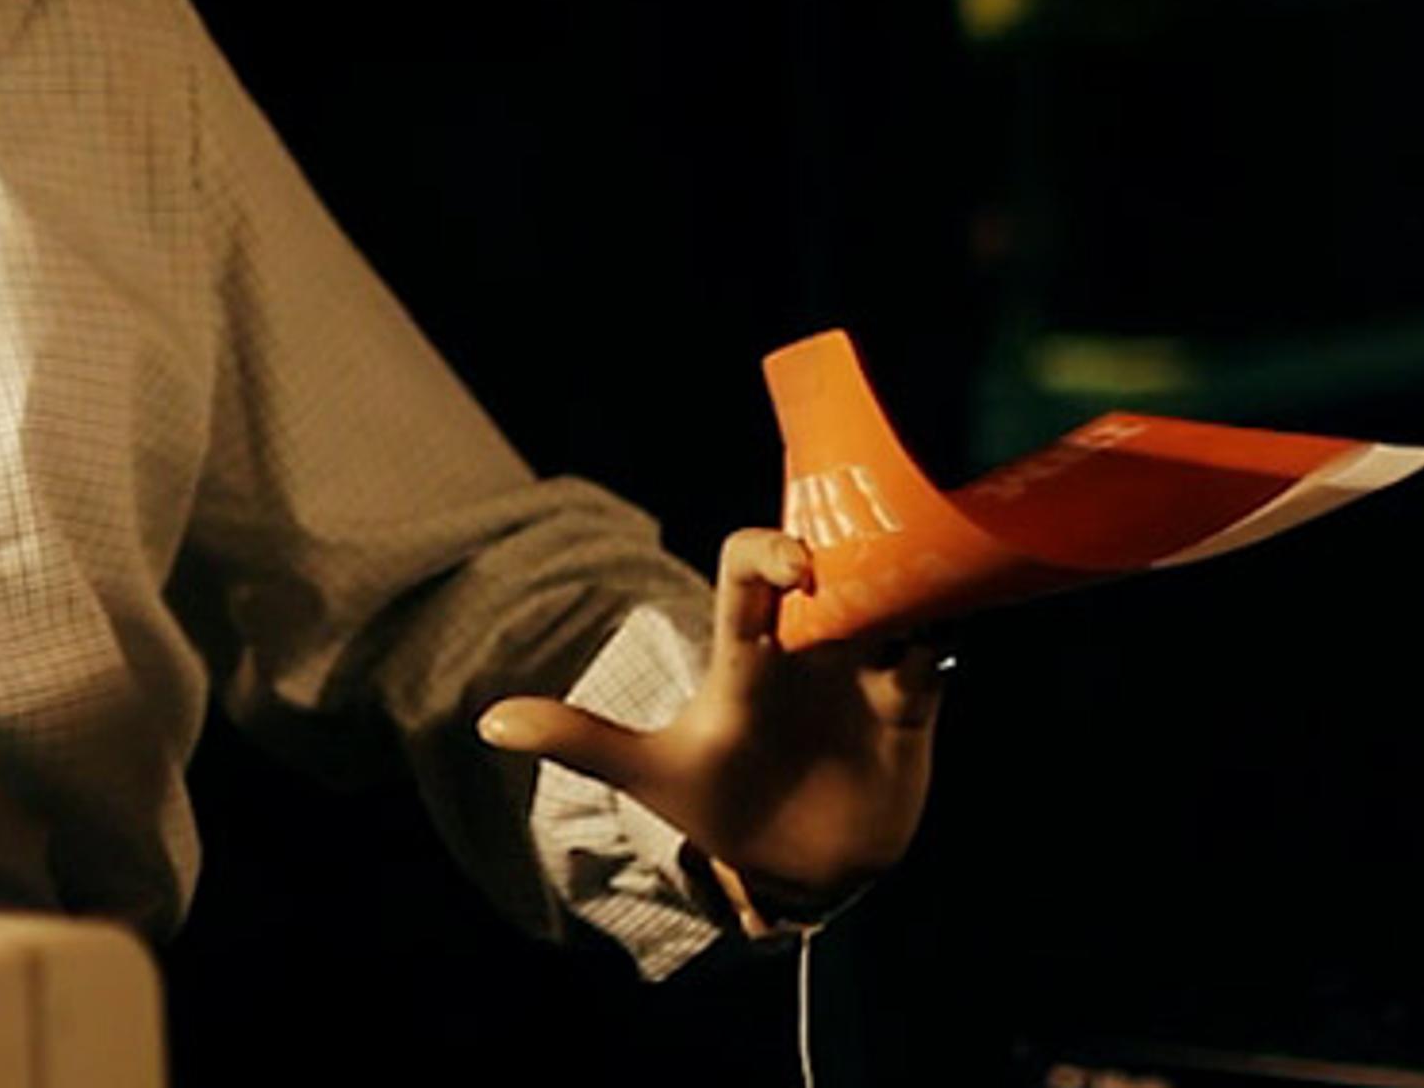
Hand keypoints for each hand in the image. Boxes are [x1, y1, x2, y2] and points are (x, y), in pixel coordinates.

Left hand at [475, 528, 945, 923]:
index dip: (769, 553)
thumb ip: (580, 741)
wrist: (794, 871)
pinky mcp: (909, 712)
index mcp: (748, 654)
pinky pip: (933, 661)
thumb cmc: (722, 806)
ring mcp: (861, 676)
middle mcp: (807, 648)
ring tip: (915, 597)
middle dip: (854, 551)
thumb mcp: (651, 775)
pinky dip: (934, 651)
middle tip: (871, 563)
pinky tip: (931, 654)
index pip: (751, 574)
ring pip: (891, 602)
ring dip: (903, 591)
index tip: (795, 571)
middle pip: (835, 568)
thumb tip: (488, 722)